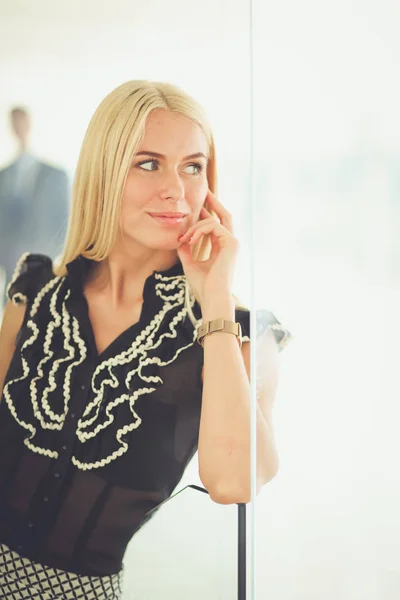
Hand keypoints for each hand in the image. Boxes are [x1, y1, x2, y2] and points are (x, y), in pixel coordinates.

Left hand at [177, 190, 238, 306]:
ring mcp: (233, 242)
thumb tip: (179, 239)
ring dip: (195, 227)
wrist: (212, 297)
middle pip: (224, 215)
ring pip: (213, 221)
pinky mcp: (232, 243)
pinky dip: (199, 230)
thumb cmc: (203, 286)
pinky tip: (190, 240)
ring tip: (184, 238)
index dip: (206, 214)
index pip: (216, 225)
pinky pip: (213, 226)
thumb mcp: (190, 263)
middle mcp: (230, 243)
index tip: (197, 206)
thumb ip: (186, 250)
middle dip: (213, 202)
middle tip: (204, 191)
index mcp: (223, 248)